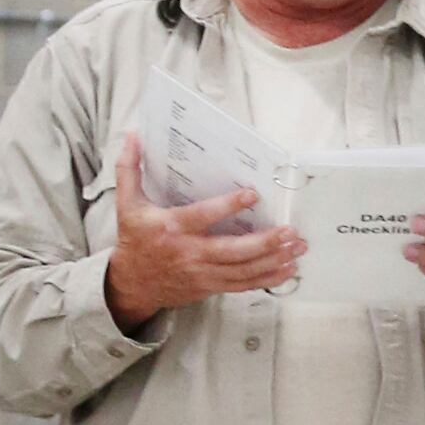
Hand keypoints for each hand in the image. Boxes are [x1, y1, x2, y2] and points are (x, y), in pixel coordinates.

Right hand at [102, 132, 304, 330]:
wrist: (131, 284)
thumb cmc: (134, 240)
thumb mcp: (127, 204)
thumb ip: (129, 169)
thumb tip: (132, 137)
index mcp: (172, 228)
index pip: (203, 216)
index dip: (228, 206)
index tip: (252, 195)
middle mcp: (189, 253)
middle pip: (232, 251)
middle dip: (265, 242)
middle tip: (289, 231)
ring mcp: (202, 273)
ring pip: (244, 269)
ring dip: (274, 260)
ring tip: (297, 247)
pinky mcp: (211, 286)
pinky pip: (244, 285)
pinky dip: (268, 278)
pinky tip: (287, 269)